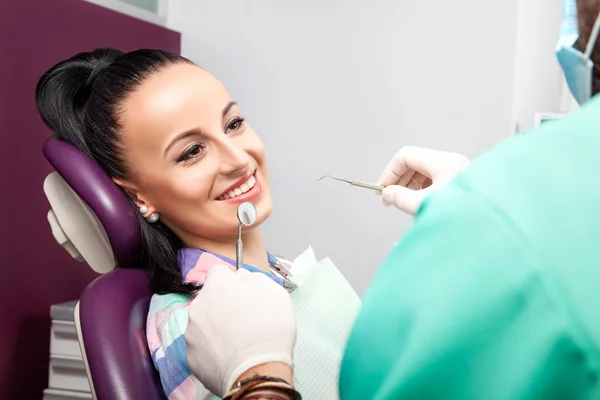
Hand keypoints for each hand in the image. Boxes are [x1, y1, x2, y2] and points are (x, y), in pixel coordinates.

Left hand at [185, 265, 296, 396]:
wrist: (258, 371)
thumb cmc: (269, 329)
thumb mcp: (274, 291)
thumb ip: (253, 278)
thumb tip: (242, 277)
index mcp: (218, 285)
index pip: (219, 272)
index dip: (232, 281)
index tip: (242, 293)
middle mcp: (198, 305)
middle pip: (209, 298)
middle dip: (222, 304)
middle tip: (242, 318)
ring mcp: (191, 332)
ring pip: (203, 321)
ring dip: (216, 326)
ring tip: (237, 340)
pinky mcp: (190, 356)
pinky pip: (201, 345)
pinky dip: (212, 348)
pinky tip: (229, 354)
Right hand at [377, 146, 469, 214]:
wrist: (494, 227)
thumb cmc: (465, 214)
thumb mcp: (426, 205)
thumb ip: (402, 199)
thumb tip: (388, 194)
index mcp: (443, 162)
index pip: (405, 156)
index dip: (389, 171)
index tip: (382, 189)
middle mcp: (451, 163)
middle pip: (414, 163)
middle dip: (399, 180)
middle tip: (390, 199)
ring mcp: (457, 172)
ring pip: (424, 172)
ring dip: (410, 186)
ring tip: (405, 203)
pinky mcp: (460, 183)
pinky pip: (434, 180)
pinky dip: (422, 190)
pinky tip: (421, 204)